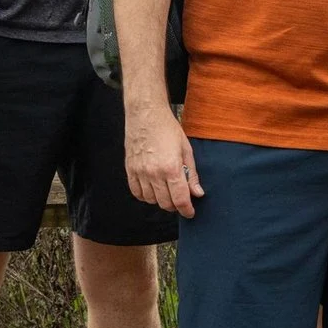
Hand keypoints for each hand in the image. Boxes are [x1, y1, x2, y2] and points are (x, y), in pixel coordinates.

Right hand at [124, 100, 202, 217]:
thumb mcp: (186, 149)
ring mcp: (140, 172)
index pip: (180, 199)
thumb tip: (197, 193)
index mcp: (171, 168)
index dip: (187, 210)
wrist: (145, 114)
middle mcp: (154, 173)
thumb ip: (192, 174)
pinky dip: (145, 195)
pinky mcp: (130, 170)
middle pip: (165, 203)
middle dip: (175, 205)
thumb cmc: (167, 129)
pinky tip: (153, 189)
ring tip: (166, 190)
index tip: (190, 212)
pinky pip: (137, 192)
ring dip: (160, 200)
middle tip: (180, 199)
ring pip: (151, 200)